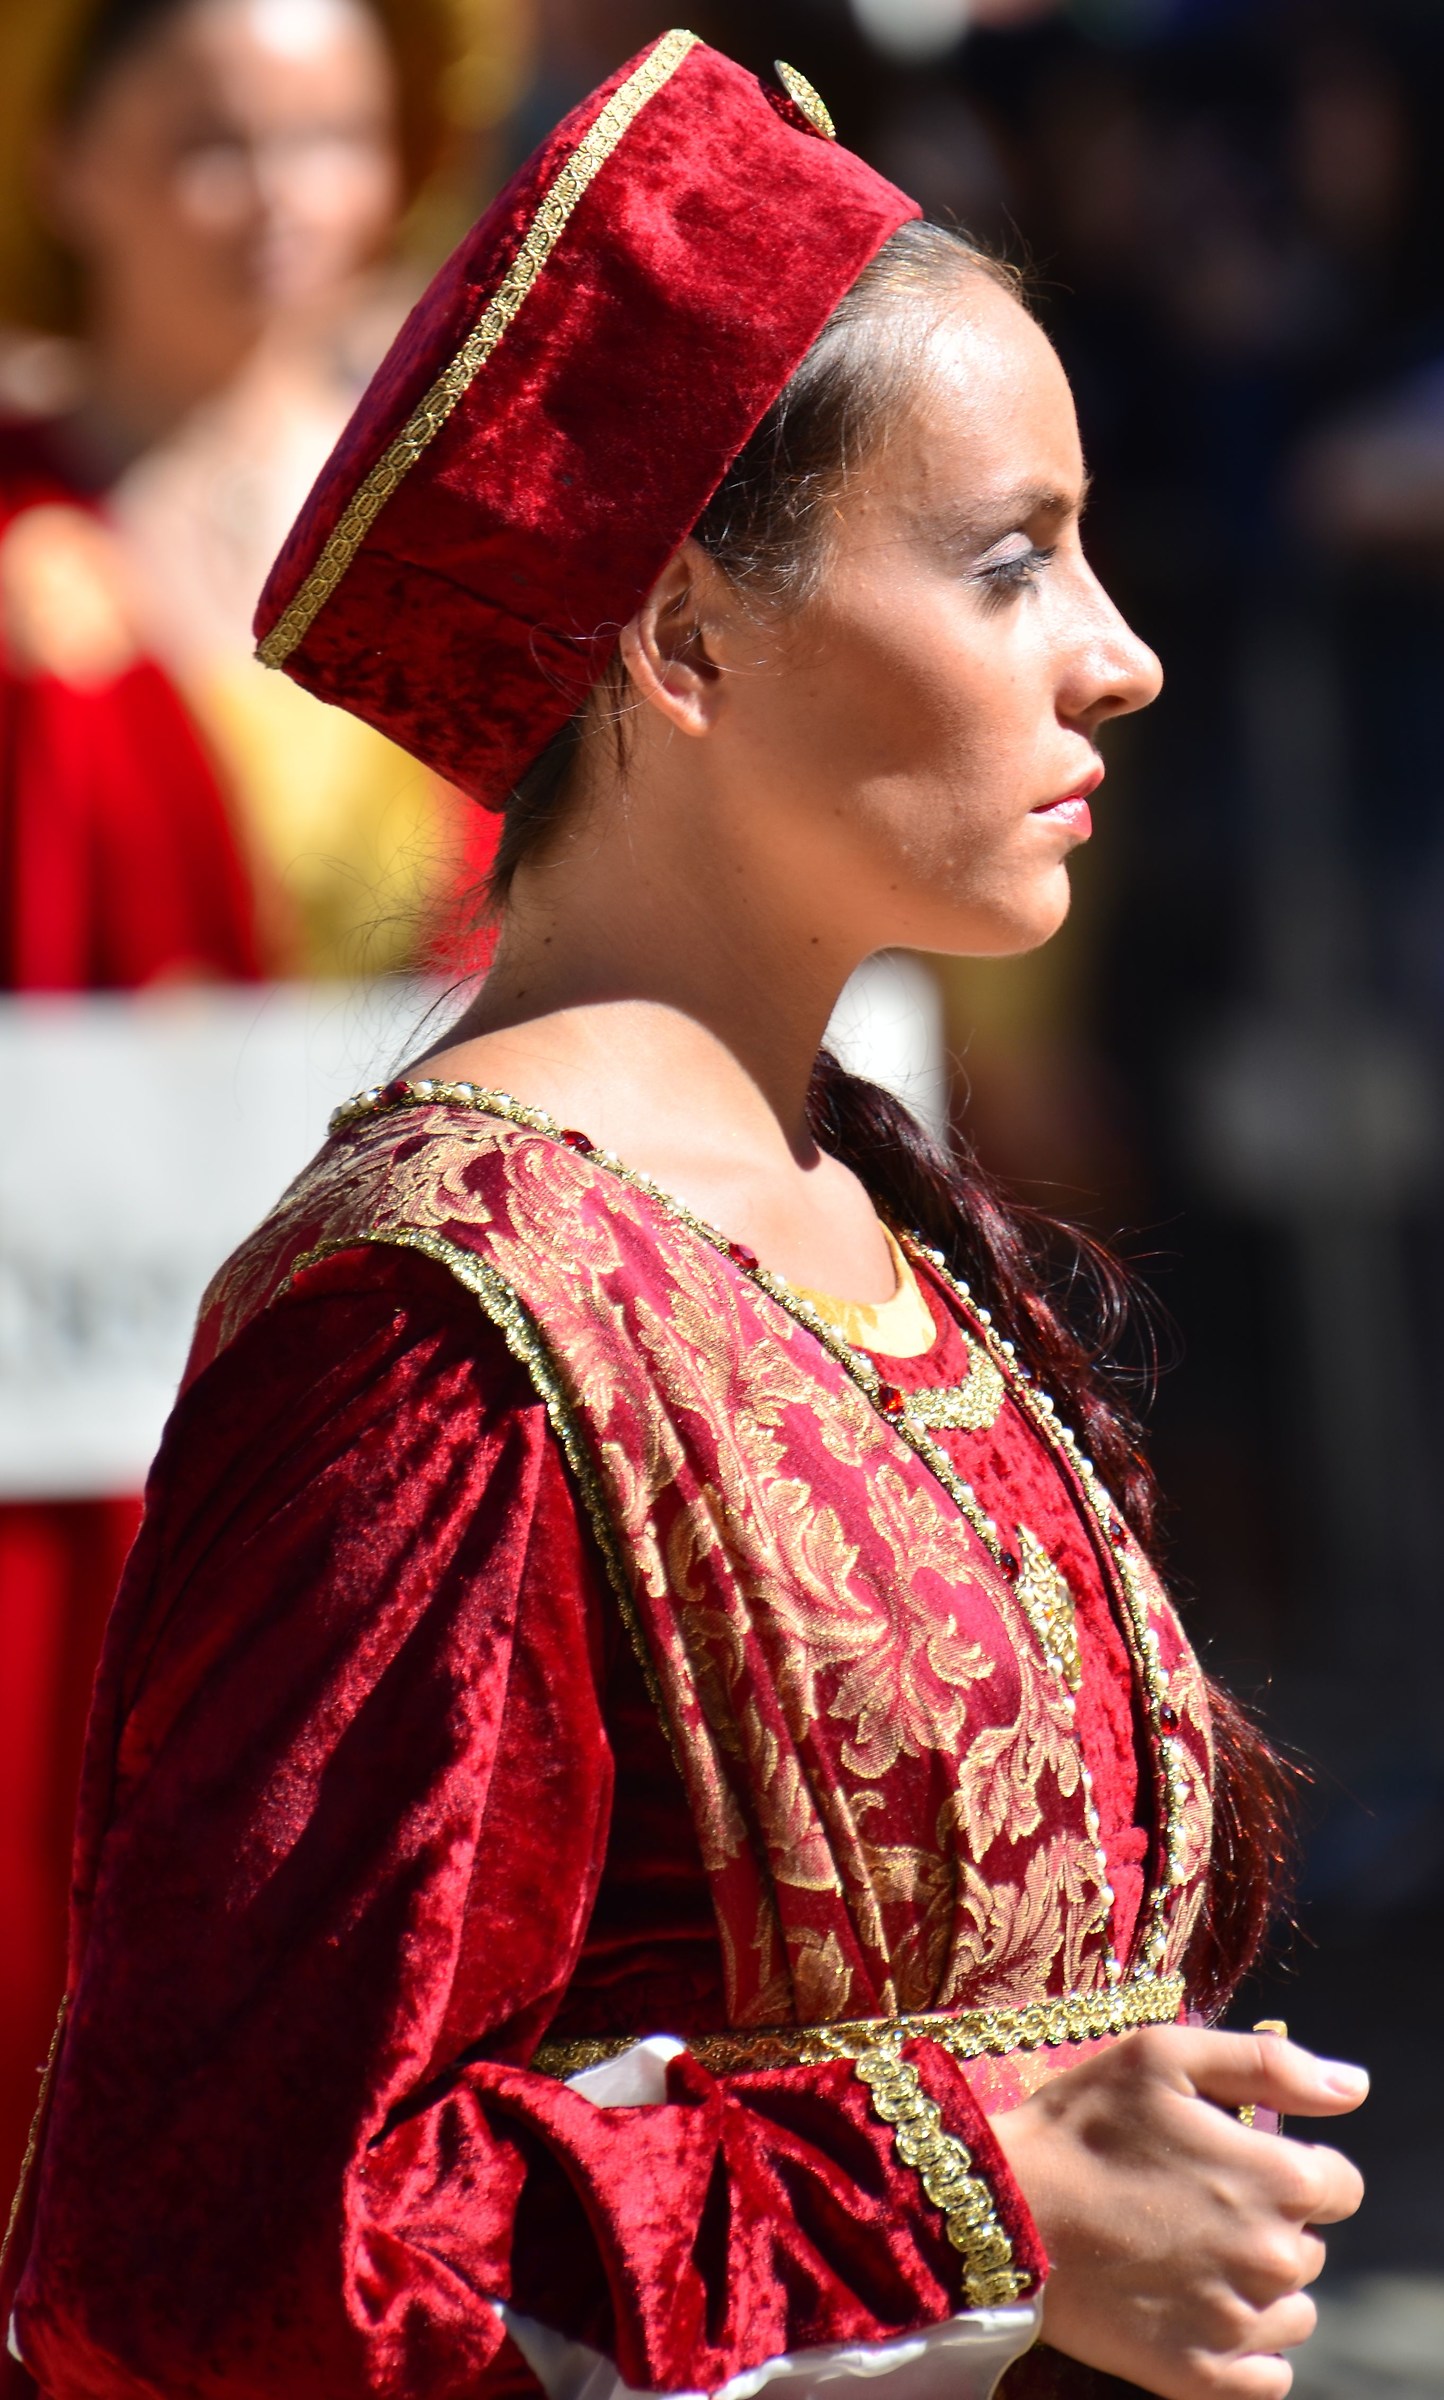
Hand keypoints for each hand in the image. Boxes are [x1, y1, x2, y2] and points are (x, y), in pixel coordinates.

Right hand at [990, 2026, 1366, 2399]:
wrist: (1001, 2211)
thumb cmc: (1081, 2125)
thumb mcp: (1165, 2058)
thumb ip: (1269, 2064)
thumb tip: (1352, 2087)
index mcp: (1275, 2179)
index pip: (1340, 2185)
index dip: (1293, 2167)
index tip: (1237, 2161)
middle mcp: (1272, 2259)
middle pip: (1311, 2248)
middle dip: (1269, 2223)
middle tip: (1195, 2202)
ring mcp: (1237, 2325)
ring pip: (1294, 2311)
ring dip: (1260, 2287)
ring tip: (1190, 2254)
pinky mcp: (1200, 2376)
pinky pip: (1269, 2376)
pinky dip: (1246, 2348)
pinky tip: (1197, 2309)